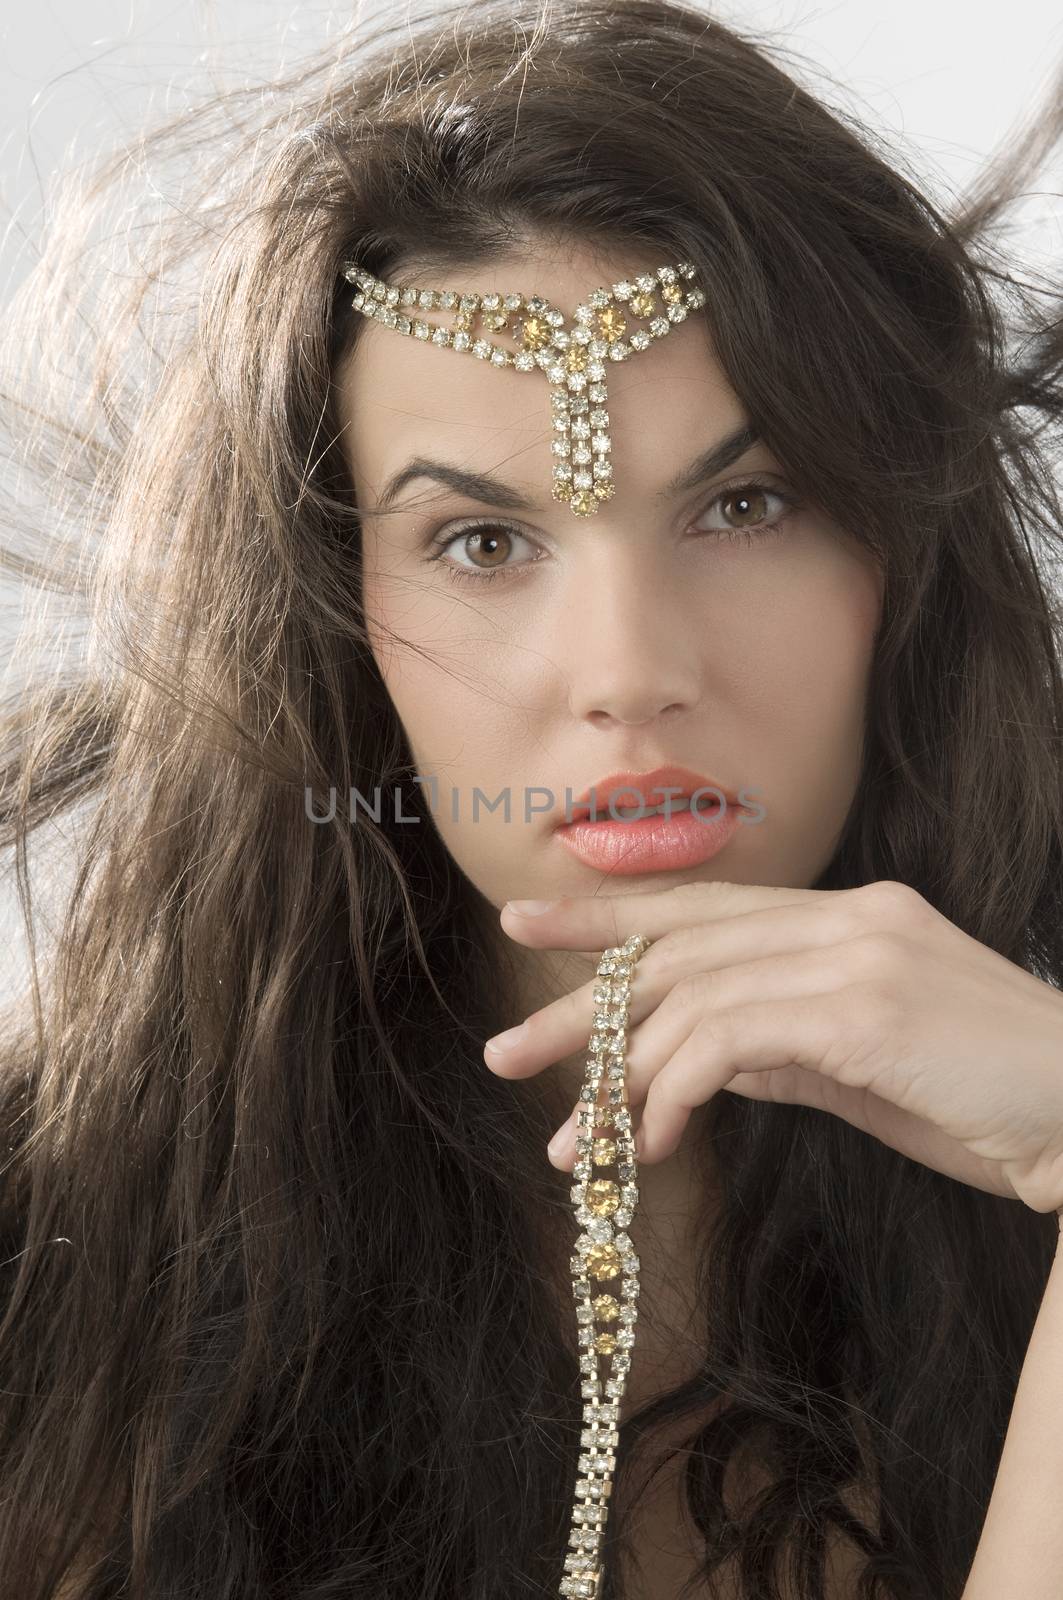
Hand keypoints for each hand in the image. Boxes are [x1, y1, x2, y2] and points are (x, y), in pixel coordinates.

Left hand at [482, 880, 1062, 1219]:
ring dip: (618, 1077)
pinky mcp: (864, 1010)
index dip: (609, 915)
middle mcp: (847, 917)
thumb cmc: (985, 1101)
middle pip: (678, 947)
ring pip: (691, 995)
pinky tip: (652, 1144)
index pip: (705, 903)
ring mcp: (858, 955)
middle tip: (506, 1055)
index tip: (527, 921)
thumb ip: (785, 1047)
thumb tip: (698, 1059)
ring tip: (575, 1148)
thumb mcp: (866, 1070)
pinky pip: (728, 1040)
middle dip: (583, 1008)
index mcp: (849, 916)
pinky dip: (672, 1092)